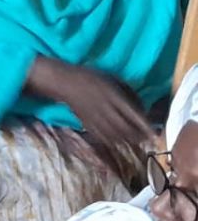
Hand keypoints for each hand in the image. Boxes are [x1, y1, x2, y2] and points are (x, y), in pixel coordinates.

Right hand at [27, 58, 154, 158]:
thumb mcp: (114, 79)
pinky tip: (120, 142)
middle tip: (149, 139)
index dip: (146, 126)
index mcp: (114, 97)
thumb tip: (142, 109)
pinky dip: (114, 142)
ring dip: (128, 141)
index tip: (156, 133)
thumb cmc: (92, 78)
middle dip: (139, 136)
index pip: (133, 115)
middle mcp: (106, 110)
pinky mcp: (88, 125)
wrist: (66, 83)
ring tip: (137, 141)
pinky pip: (103, 137)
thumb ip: (130, 93)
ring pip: (116, 136)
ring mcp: (96, 119)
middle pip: (126, 129)